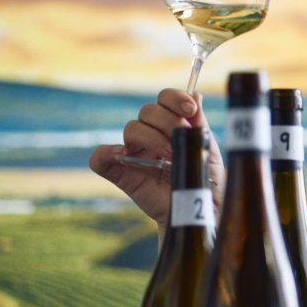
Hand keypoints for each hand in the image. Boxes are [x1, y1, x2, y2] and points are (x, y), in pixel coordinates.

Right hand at [88, 89, 224, 226]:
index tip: (190, 110)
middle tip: (182, 141)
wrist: (200, 211)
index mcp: (172, 124)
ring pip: (131, 129)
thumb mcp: (206, 149)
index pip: (165, 99)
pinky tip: (122, 156)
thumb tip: (195, 95)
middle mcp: (152, 135)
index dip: (175, 98)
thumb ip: (199, 124)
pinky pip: (100, 159)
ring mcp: (136, 154)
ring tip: (170, 157)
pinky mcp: (123, 174)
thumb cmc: (205, 179)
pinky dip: (105, 154)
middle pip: (147, 110)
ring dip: (152, 139)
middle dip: (168, 122)